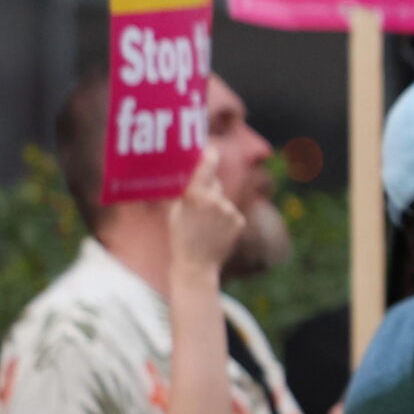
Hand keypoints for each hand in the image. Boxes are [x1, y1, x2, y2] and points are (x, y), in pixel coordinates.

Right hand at [168, 151, 243, 278]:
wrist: (197, 265)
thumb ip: (183, 192)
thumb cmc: (180, 238)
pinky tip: (215, 232)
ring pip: (223, 200)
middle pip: (215, 184)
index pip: (207, 166)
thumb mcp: (174, 212)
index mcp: (195, 195)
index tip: (211, 149)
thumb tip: (185, 176)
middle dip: (208, 189)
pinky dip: (225, 219)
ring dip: (216, 207)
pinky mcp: (240, 221)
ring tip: (204, 225)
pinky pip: (232, 213)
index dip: (210, 155)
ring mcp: (229, 210)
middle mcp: (215, 200)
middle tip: (198, 205)